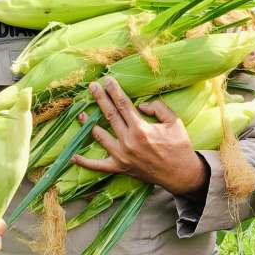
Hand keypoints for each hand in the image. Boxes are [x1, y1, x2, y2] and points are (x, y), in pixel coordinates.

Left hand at [73, 78, 209, 198]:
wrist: (180, 174)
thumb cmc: (179, 146)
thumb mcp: (174, 122)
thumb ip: (158, 108)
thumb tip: (141, 105)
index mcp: (141, 128)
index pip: (123, 104)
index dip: (114, 90)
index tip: (107, 80)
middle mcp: (128, 141)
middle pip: (109, 115)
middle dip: (100, 98)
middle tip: (91, 87)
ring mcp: (122, 156)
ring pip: (100, 136)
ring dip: (89, 124)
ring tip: (81, 114)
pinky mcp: (120, 168)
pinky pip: (99, 166)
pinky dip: (85, 162)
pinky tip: (73, 156)